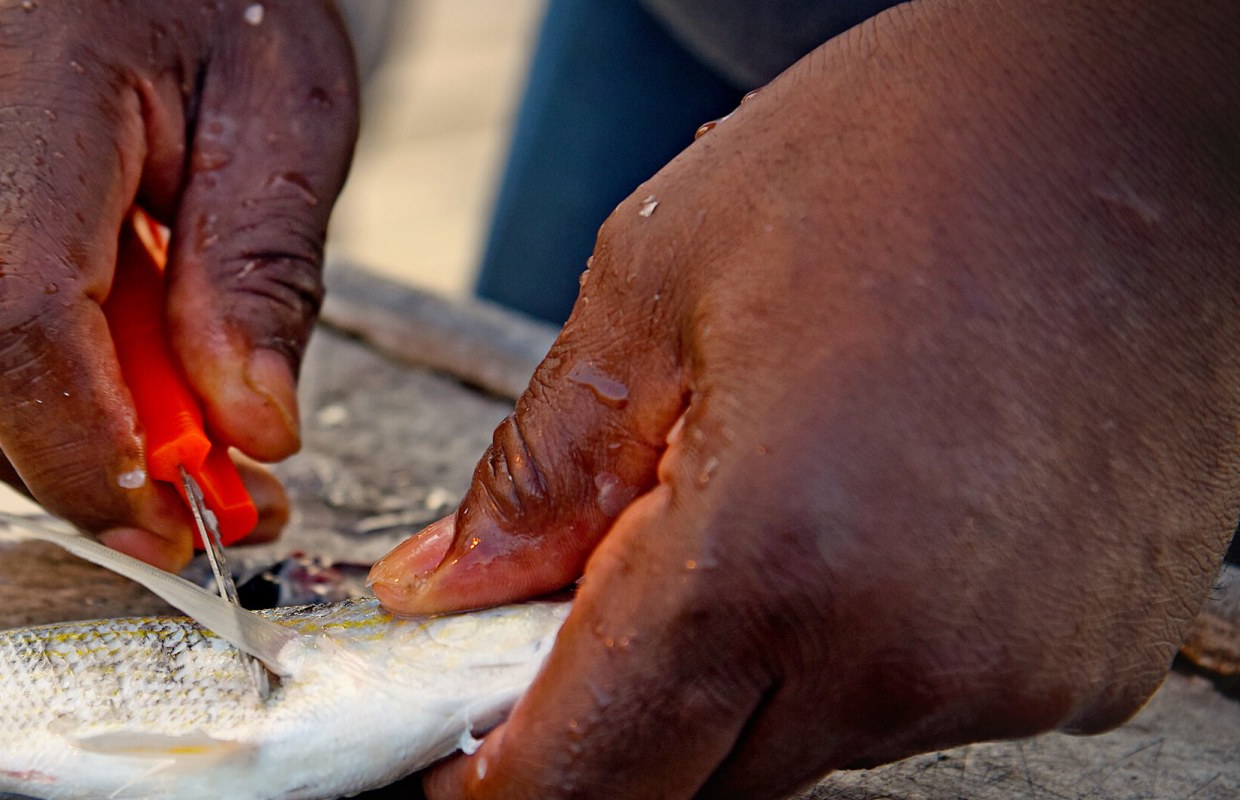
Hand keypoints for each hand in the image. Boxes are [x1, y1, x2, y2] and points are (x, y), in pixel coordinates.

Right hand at [0, 0, 357, 568]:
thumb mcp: (282, 109)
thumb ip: (260, 274)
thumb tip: (246, 430)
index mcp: (12, 91)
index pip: (7, 319)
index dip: (84, 447)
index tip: (183, 513)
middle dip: (103, 467)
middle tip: (232, 492)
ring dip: (80, 434)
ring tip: (193, 402)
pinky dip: (42, 390)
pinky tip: (121, 346)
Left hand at [370, 1, 1239, 796]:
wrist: (1155, 117)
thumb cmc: (920, 153)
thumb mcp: (659, 279)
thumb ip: (538, 473)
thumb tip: (447, 587)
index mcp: (775, 558)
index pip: (591, 765)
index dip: (502, 776)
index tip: (461, 759)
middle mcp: (905, 652)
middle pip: (695, 777)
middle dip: (617, 712)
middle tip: (593, 585)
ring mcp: (1015, 669)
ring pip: (806, 739)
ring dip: (743, 666)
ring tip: (761, 493)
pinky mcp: (1089, 660)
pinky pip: (918, 698)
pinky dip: (858, 640)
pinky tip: (867, 511)